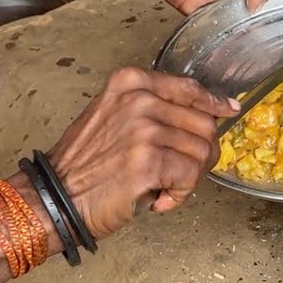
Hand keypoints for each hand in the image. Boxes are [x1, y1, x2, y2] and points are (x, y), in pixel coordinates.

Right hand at [44, 68, 238, 237]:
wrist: (54, 198)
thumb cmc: (84, 163)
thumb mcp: (113, 114)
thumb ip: (153, 107)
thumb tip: (204, 113)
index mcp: (131, 82)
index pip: (190, 88)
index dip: (213, 102)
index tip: (227, 110)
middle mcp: (139, 100)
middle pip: (203, 122)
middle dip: (201, 152)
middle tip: (180, 172)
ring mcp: (144, 130)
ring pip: (201, 152)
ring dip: (189, 177)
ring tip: (163, 187)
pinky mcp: (148, 163)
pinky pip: (190, 176)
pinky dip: (180, 194)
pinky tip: (160, 199)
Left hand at [174, 0, 281, 14]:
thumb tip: (260, 4)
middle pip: (270, 1)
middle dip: (269, 8)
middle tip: (264, 9)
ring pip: (256, 14)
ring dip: (254, 19)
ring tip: (248, 16)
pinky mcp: (227, 12)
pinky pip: (240, 24)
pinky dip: (240, 26)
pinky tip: (237, 22)